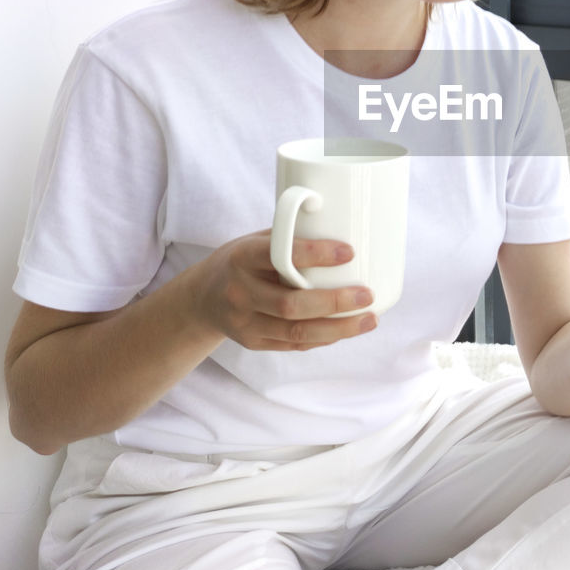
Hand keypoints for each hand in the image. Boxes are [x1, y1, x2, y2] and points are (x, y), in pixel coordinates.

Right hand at [186, 232, 377, 350]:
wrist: (200, 297)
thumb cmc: (241, 261)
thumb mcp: (255, 240)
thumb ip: (289, 238)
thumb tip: (342, 224)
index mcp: (242, 257)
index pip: (280, 256)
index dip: (315, 255)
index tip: (349, 252)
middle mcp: (241, 292)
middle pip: (291, 305)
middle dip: (335, 302)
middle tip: (367, 295)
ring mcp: (244, 322)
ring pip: (297, 333)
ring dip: (339, 329)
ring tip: (369, 319)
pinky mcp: (253, 342)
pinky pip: (294, 345)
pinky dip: (324, 338)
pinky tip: (346, 329)